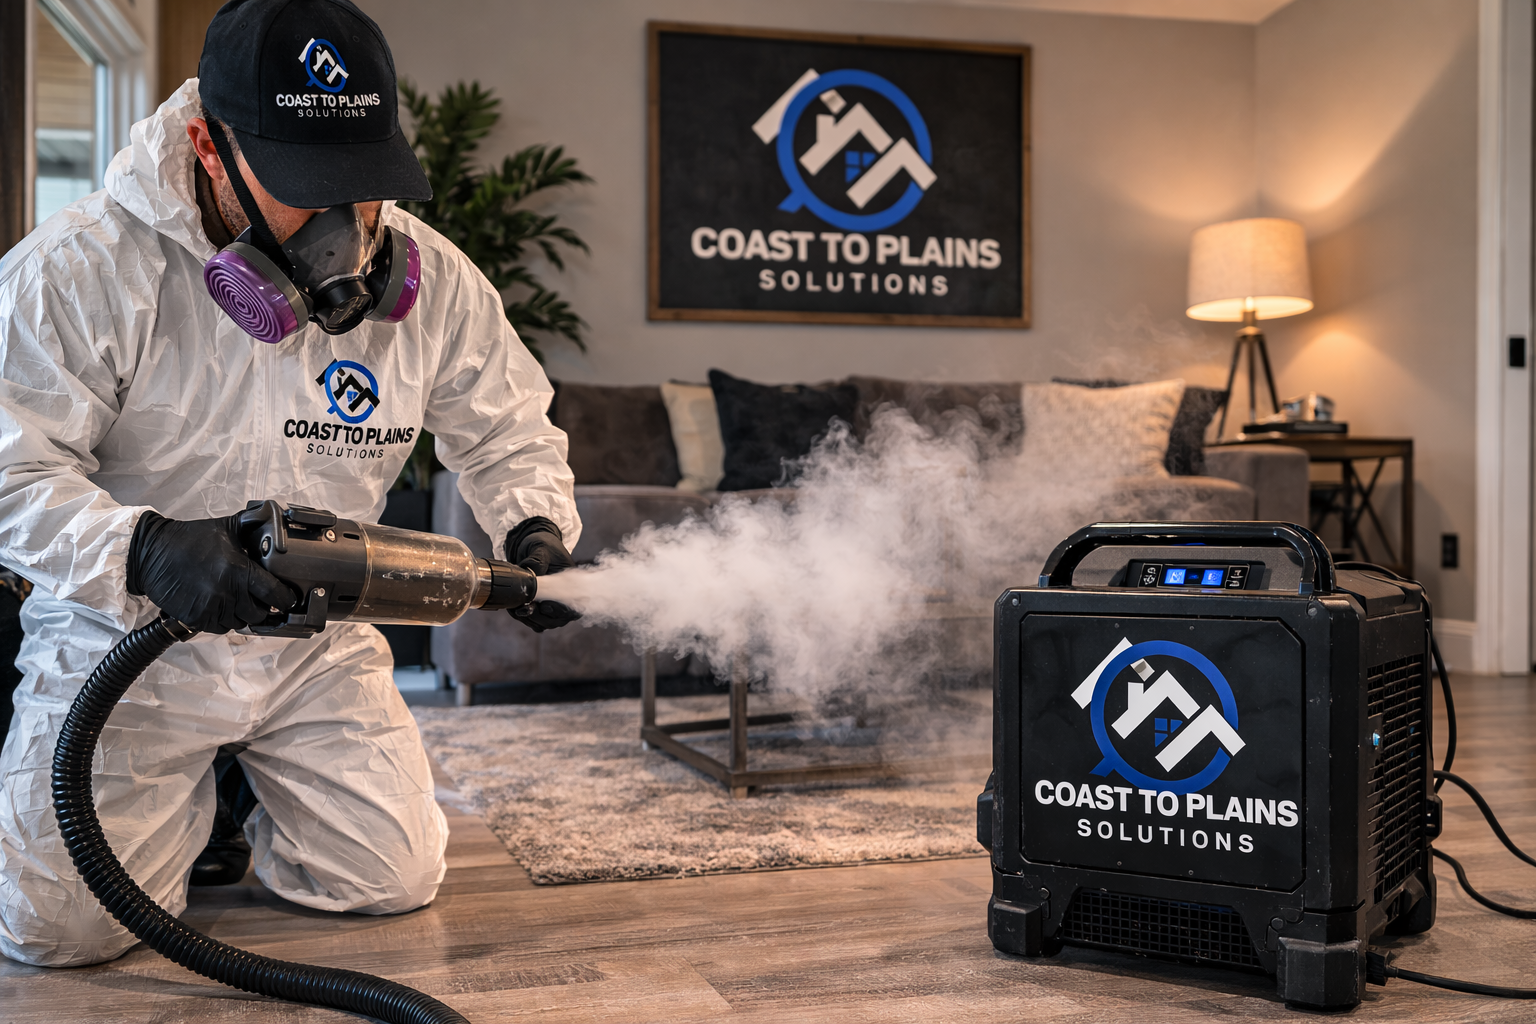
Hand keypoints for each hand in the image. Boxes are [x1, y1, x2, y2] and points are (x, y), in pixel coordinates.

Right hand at [127, 511, 295, 633]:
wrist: (151, 554)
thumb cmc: (188, 539)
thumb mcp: (225, 527)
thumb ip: (252, 524)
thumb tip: (274, 517)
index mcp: (238, 570)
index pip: (274, 593)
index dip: (285, 598)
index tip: (289, 599)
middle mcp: (227, 592)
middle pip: (259, 613)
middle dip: (264, 608)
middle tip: (262, 600)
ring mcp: (211, 608)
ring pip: (240, 623)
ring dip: (242, 615)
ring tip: (238, 600)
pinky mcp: (195, 619)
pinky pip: (220, 628)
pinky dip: (224, 620)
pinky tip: (221, 606)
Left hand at [504, 517, 577, 631]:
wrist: (532, 543)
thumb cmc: (542, 543)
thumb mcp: (540, 548)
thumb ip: (537, 562)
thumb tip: (532, 578)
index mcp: (571, 583)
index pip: (573, 608)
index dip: (561, 612)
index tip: (545, 606)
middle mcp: (564, 596)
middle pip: (558, 620)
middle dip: (540, 618)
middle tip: (524, 608)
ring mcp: (552, 602)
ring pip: (545, 623)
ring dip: (530, 619)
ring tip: (516, 607)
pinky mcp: (540, 605)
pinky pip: (535, 621)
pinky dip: (525, 618)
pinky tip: (515, 608)